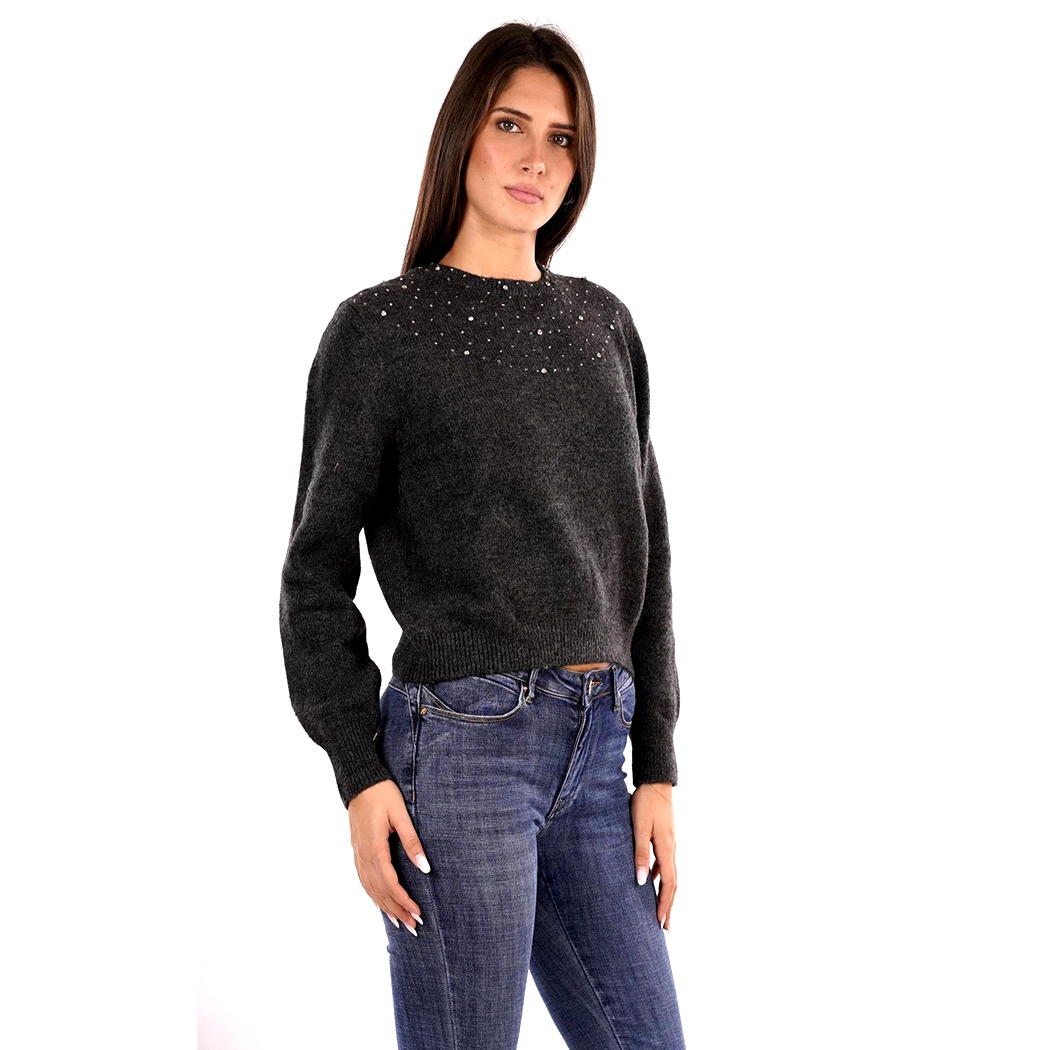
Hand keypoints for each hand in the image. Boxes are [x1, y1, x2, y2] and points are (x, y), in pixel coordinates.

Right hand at [348, 779, 429, 934]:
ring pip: (370, 888)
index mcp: (374, 848)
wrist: (360, 781)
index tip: (418, 913)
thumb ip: (412, 842)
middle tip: (413, 927)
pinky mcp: (357, 850)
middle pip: (380, 891)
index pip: (390, 883)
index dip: (404, 901)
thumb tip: (425, 868)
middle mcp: (363, 856)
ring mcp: (358, 854)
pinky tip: (381, 902)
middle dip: (397, 911)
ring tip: (399, 923)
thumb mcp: (400, 815)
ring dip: (385, 907)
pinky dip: (373, 895)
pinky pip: (364, 879)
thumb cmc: (383, 794)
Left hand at [630, 782, 676, 929]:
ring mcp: (670, 844)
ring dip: (666, 895)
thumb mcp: (639, 827)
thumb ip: (640, 854)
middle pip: (673, 884)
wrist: (656, 782)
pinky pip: (665, 864)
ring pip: (670, 875)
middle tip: (665, 928)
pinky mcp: (665, 838)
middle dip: (669, 907)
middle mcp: (671, 849)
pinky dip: (661, 878)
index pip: (669, 884)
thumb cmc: (645, 803)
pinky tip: (651, 881)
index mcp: (666, 849)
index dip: (665, 905)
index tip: (661, 923)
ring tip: (661, 911)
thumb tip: (641, 882)